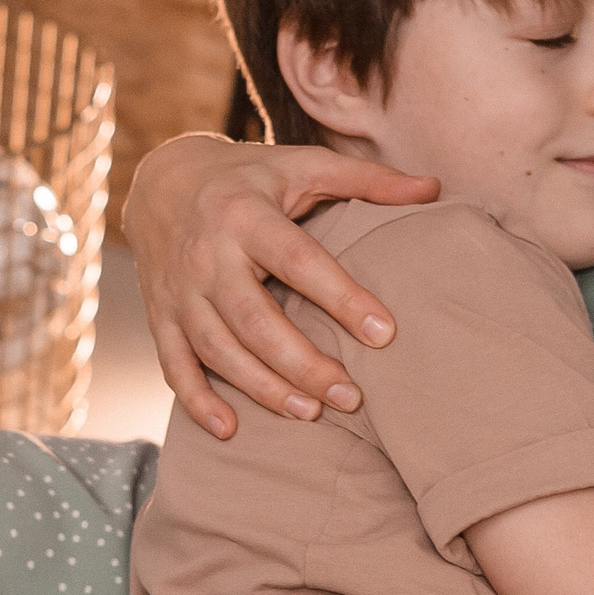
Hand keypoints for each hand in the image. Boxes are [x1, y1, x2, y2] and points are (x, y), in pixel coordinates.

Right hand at [121, 132, 437, 436]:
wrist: (162, 182)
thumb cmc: (251, 177)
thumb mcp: (303, 165)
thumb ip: (367, 179)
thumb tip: (433, 188)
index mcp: (246, 214)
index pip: (298, 261)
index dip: (341, 298)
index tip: (385, 333)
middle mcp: (207, 255)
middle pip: (254, 319)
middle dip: (302, 364)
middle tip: (351, 396)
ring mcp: (179, 290)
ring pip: (218, 349)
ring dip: (262, 387)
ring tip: (311, 413)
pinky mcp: (160, 315)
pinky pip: (175, 364)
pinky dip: (197, 400)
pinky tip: (230, 429)